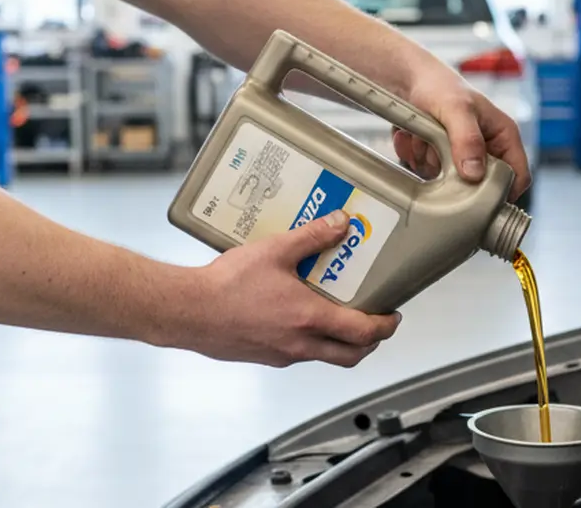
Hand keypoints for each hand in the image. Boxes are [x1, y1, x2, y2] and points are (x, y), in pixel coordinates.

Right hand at [175, 210, 400, 367]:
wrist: (187, 312)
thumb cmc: (226, 285)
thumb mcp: (274, 251)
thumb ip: (311, 237)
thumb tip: (340, 223)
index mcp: (310, 319)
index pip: (363, 333)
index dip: (384, 327)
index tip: (393, 317)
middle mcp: (300, 344)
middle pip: (351, 356)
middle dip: (369, 343)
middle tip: (374, 324)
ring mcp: (282, 354)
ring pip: (325, 357)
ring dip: (340, 343)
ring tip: (338, 316)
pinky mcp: (264, 356)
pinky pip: (298, 353)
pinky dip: (310, 341)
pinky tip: (297, 317)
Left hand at [391, 66, 531, 199]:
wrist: (409, 78)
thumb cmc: (440, 85)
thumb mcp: (456, 109)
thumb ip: (467, 140)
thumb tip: (475, 173)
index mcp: (503, 136)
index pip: (519, 175)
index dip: (504, 191)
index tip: (481, 198)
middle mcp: (485, 149)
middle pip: (478, 185)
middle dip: (453, 173)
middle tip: (438, 150)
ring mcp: (460, 156)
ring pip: (448, 183)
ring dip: (430, 161)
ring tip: (425, 136)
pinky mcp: (438, 160)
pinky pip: (426, 174)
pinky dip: (416, 157)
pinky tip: (415, 137)